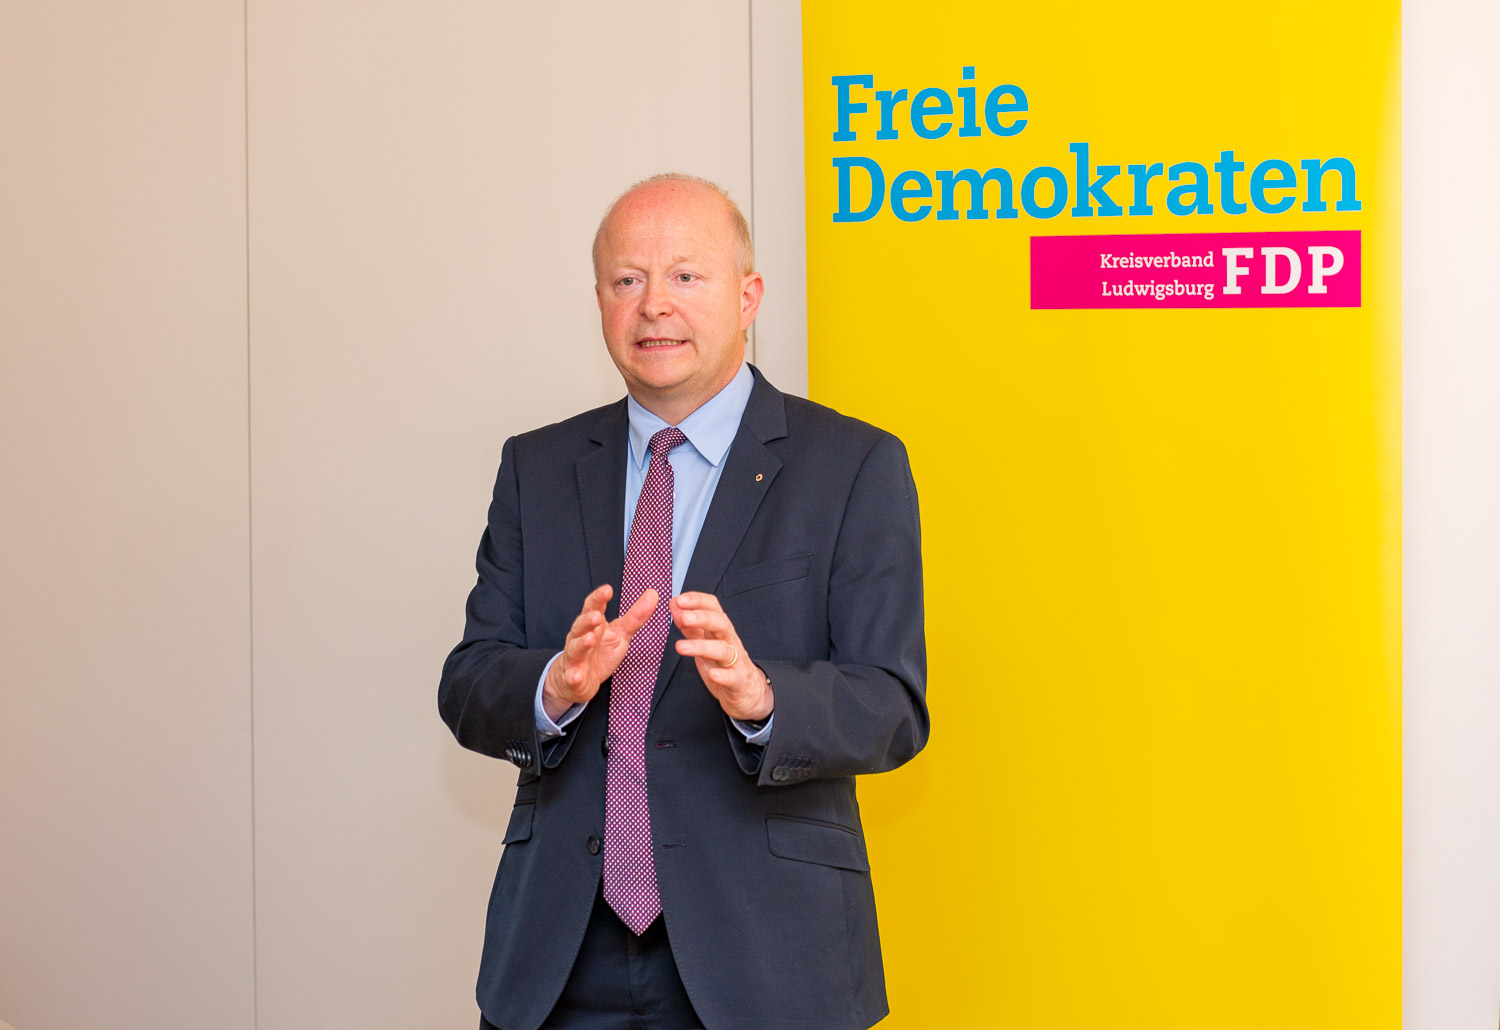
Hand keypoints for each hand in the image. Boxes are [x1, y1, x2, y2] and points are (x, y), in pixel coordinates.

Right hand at [542, 584, 658, 720]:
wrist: (580, 679)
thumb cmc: (601, 651)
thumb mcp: (621, 632)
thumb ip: (636, 615)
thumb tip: (653, 594)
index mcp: (593, 624)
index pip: (593, 607)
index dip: (599, 598)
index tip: (607, 590)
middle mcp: (580, 637)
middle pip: (581, 625)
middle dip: (587, 620)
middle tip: (597, 616)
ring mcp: (575, 657)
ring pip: (575, 648)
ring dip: (581, 644)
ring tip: (589, 640)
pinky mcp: (573, 677)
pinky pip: (572, 676)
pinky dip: (573, 676)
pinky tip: (576, 676)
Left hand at [670, 592, 772, 720]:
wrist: (748, 691)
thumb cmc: (724, 664)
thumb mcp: (705, 642)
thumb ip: (690, 625)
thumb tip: (675, 604)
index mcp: (720, 630)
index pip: (713, 607)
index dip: (697, 601)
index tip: (678, 599)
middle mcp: (730, 641)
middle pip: (721, 623)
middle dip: (702, 618)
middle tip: (684, 617)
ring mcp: (736, 662)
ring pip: (723, 650)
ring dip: (702, 646)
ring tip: (680, 647)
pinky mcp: (738, 682)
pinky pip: (732, 677)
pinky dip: (722, 675)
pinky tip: (711, 674)